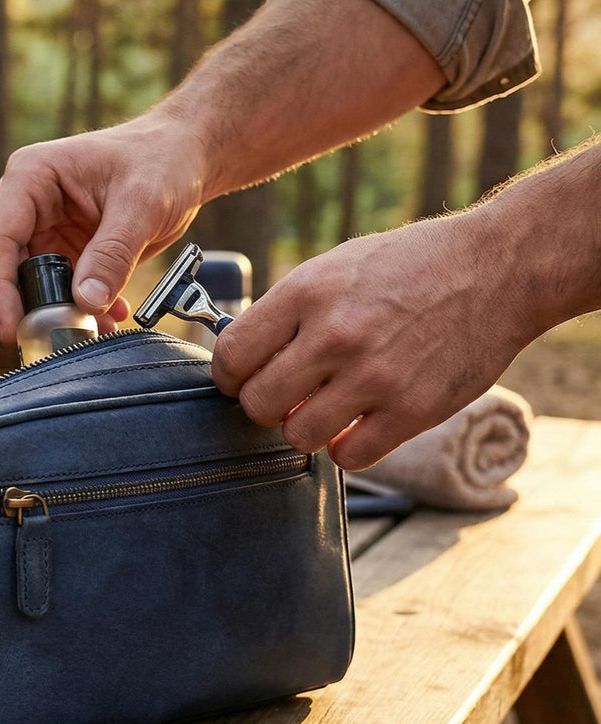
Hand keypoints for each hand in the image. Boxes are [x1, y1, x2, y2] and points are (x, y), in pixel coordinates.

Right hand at [0, 118, 206, 340]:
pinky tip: (109, 316)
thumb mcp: (142, 204)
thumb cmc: (161, 159)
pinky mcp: (68, 252)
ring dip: (56, 314)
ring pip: (31, 286)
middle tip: (52, 336)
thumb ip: (113, 254)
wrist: (185, 157)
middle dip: (25, 307)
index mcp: (31, 178)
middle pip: (3, 268)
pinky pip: (61, 292)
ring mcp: (47, 231)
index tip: (12, 326)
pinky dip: (80, 310)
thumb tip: (86, 301)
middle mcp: (29, 206)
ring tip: (92, 330)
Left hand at [211, 209, 537, 469]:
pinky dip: (347, 448)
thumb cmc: (408, 266)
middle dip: (264, 404)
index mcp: (307, 292)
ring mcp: (375, 375)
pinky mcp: (412, 410)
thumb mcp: (334, 268)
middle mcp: (335, 334)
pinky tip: (356, 426)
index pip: (231, 356)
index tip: (242, 378)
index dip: (229, 375)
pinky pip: (350, 457)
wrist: (496, 269)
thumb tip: (243, 361)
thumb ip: (286, 313)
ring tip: (322, 408)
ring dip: (304, 428)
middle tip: (284, 395)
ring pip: (298, 436)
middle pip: (258, 404)